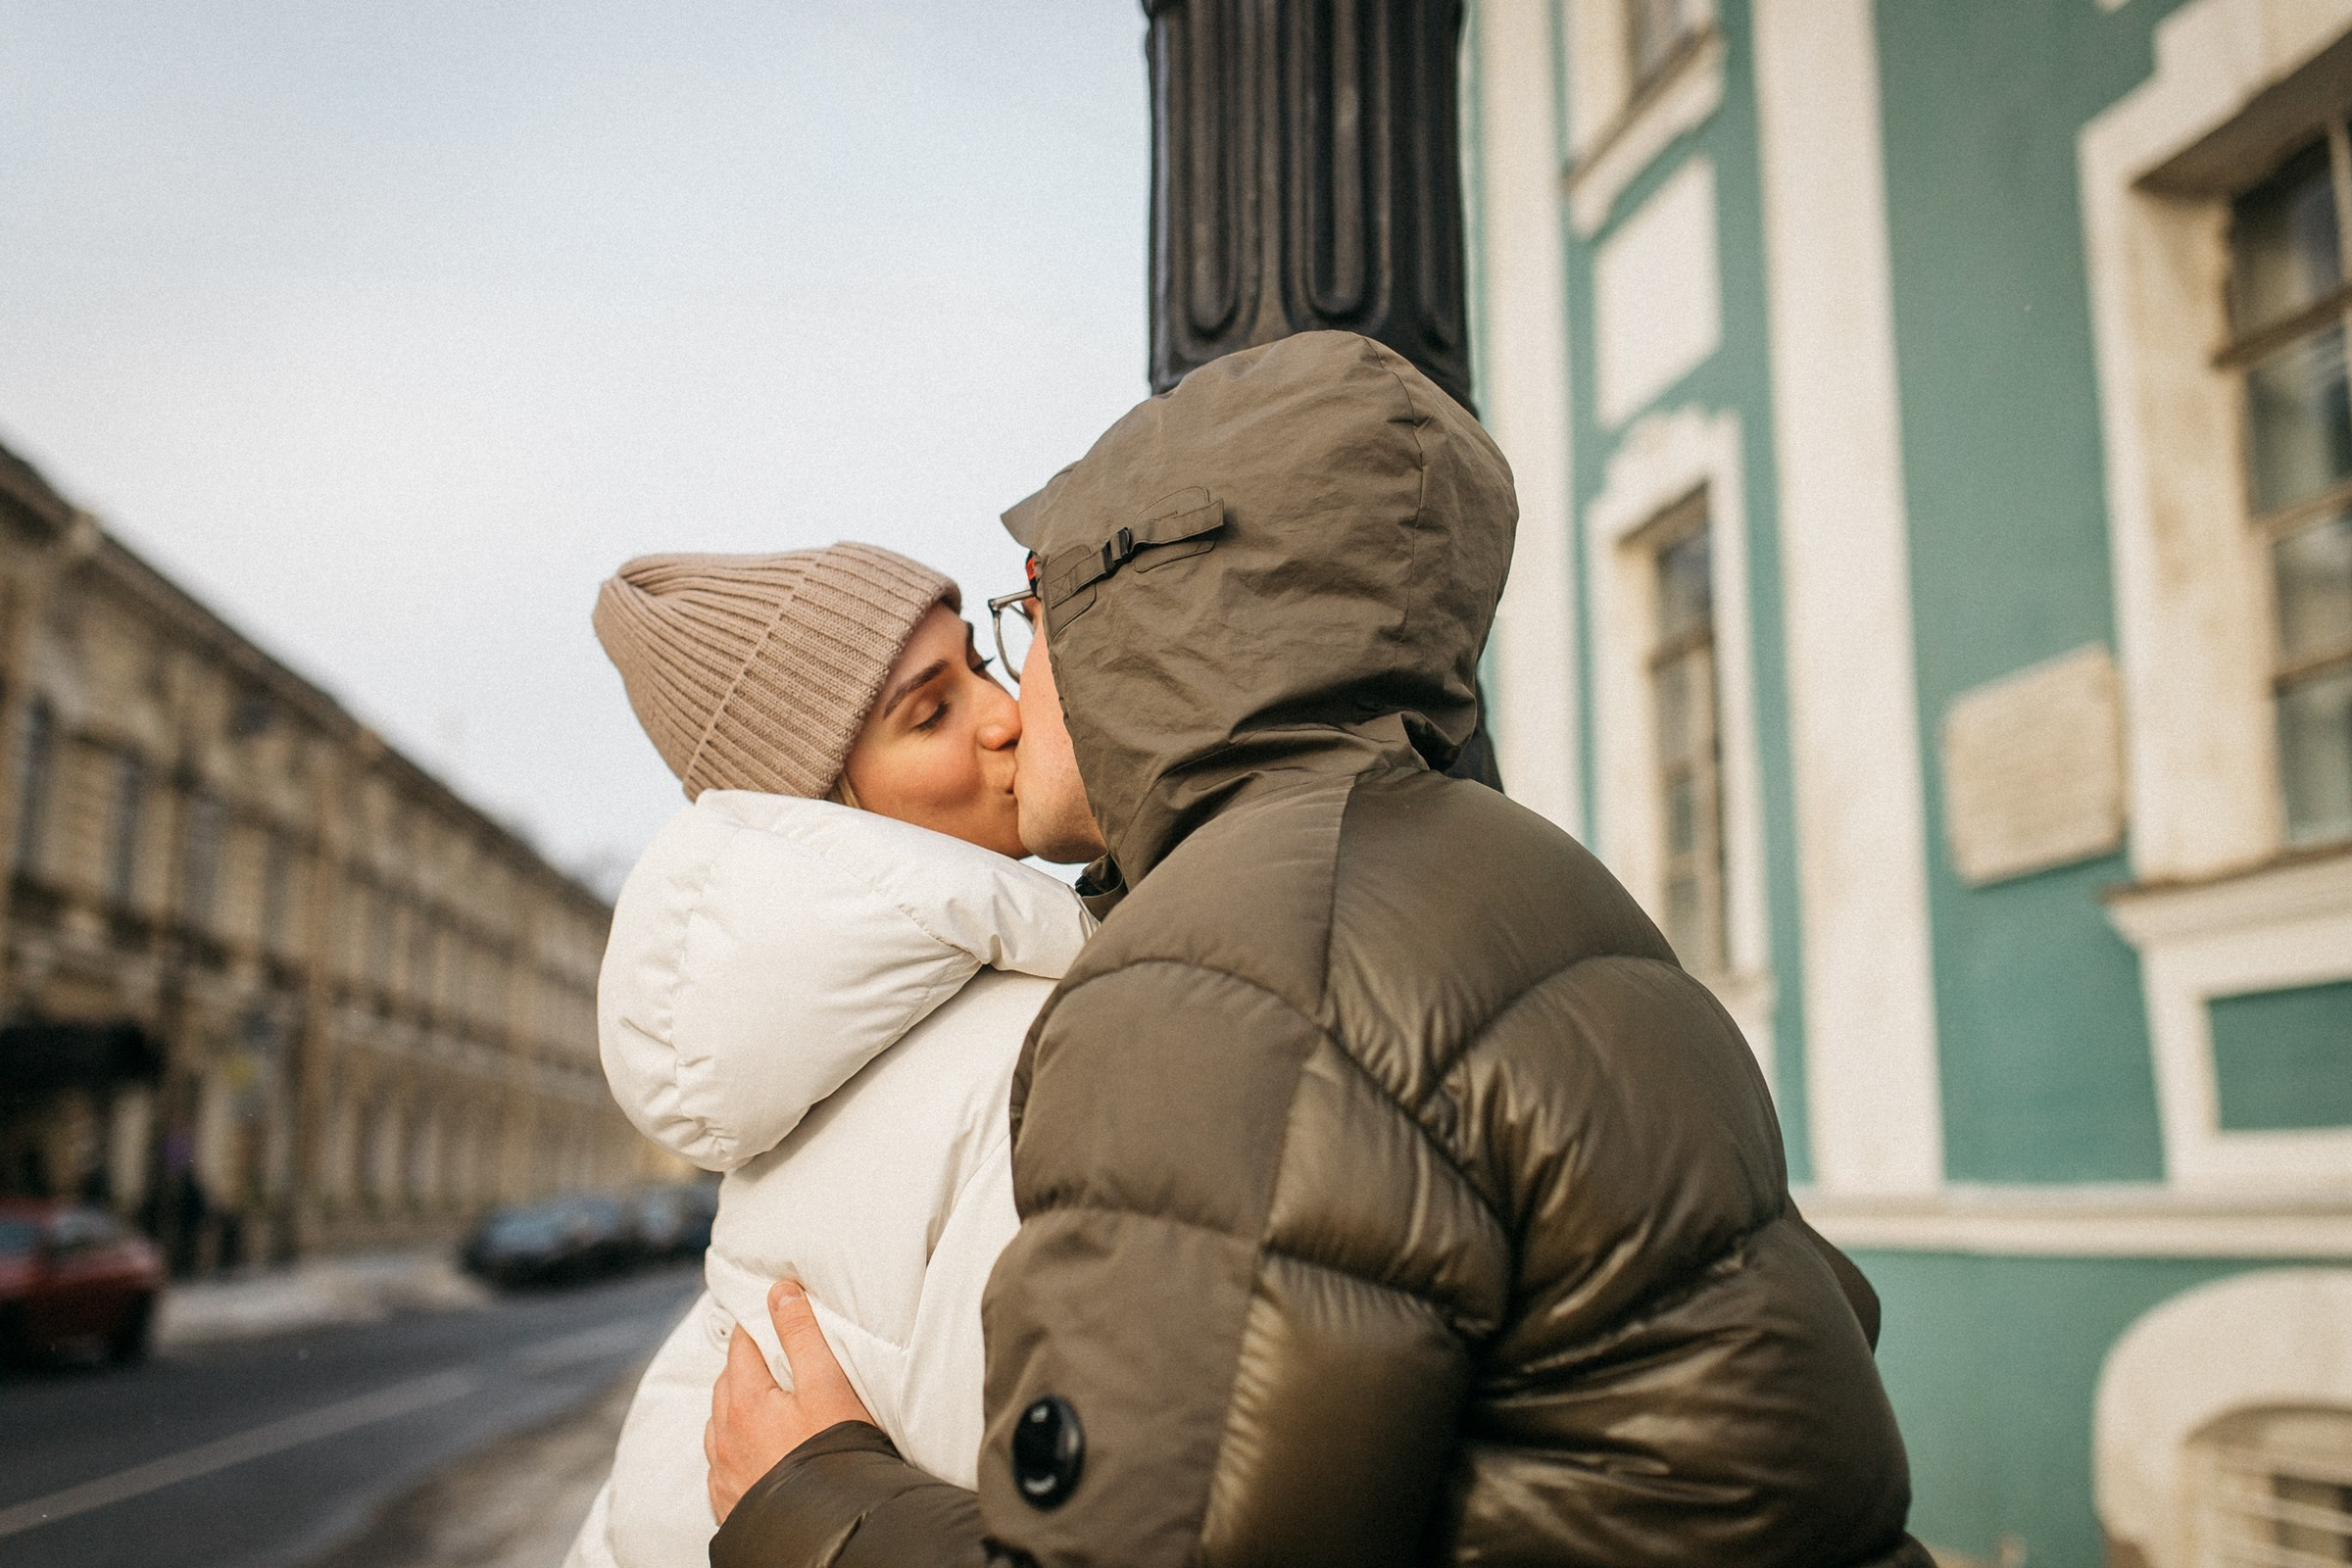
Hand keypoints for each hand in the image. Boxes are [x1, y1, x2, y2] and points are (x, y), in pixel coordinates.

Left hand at [705, 1281, 876, 1523]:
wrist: (827, 1532)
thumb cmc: (832, 1453)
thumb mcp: (826, 1384)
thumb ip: (802, 1334)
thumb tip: (779, 1292)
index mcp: (744, 1402)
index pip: (742, 1346)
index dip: (756, 1327)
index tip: (769, 1317)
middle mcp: (723, 1437)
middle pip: (726, 1384)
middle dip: (745, 1366)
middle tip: (770, 1357)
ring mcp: (723, 1474)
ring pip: (718, 1427)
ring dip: (734, 1409)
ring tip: (761, 1404)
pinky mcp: (729, 1504)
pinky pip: (720, 1466)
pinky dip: (732, 1449)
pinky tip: (751, 1453)